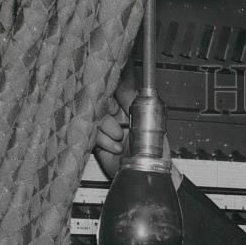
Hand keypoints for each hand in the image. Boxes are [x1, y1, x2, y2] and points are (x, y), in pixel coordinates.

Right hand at [92, 70, 180, 188]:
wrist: (147, 174)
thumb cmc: (156, 152)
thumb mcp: (148, 121)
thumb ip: (135, 101)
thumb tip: (129, 77)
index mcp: (129, 105)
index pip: (115, 85)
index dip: (110, 79)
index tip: (106, 70)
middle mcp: (115, 114)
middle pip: (99, 98)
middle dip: (107, 109)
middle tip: (118, 119)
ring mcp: (104, 127)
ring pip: (93, 115)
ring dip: (107, 128)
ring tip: (121, 137)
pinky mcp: (95, 141)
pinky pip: (89, 133)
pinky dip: (103, 141)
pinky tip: (117, 147)